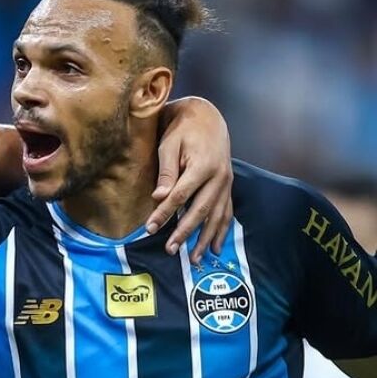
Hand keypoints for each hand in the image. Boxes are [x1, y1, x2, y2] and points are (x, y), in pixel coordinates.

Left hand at [147, 97, 232, 261]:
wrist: (207, 118)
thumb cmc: (182, 130)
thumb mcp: (169, 144)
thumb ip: (166, 171)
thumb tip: (159, 197)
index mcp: (202, 166)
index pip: (181, 195)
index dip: (165, 213)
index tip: (150, 228)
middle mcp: (219, 178)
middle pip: (201, 210)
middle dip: (185, 232)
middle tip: (170, 250)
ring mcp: (226, 184)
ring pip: (217, 216)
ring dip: (205, 239)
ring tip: (193, 259)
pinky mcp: (227, 188)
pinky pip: (226, 213)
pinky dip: (221, 232)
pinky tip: (215, 249)